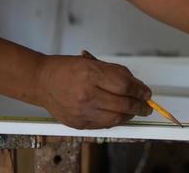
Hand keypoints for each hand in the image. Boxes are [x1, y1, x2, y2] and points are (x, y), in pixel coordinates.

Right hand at [36, 52, 152, 128]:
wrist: (41, 81)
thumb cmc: (66, 69)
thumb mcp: (93, 62)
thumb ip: (116, 74)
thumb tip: (138, 87)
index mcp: (90, 73)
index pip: (124, 85)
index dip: (140, 90)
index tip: (147, 93)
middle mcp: (86, 94)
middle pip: (123, 103)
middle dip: (140, 106)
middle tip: (147, 106)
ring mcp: (82, 111)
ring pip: (116, 118)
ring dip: (130, 115)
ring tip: (135, 111)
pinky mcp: (78, 123)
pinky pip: (104, 125)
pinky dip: (116, 121)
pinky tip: (120, 115)